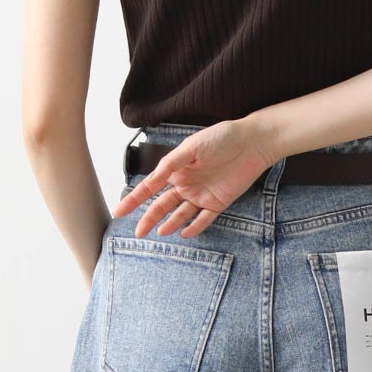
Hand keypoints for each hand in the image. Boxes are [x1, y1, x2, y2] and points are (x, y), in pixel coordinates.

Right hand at [113, 119, 277, 237]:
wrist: (251, 143)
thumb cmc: (221, 138)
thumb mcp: (191, 147)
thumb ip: (171, 164)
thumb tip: (152, 179)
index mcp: (175, 170)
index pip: (149, 188)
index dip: (133, 200)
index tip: (119, 212)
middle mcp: (185, 184)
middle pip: (162, 205)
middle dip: (149, 218)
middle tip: (138, 233)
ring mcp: (201, 194)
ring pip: (180, 214)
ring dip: (170, 223)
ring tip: (160, 233)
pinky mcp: (217, 202)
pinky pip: (204, 219)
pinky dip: (194, 226)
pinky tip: (184, 233)